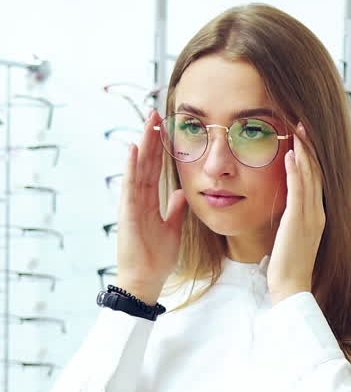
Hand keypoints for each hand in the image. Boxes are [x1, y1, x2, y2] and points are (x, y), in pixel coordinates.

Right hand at [116, 109, 187, 293]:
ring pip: (138, 167)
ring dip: (142, 144)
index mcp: (149, 201)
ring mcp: (132, 204)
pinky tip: (134, 149)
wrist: (146, 278)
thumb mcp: (173, 228)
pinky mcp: (128, 213)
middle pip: (145, 162)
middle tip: (155, 113)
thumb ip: (176, 209)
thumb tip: (182, 193)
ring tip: (147, 122)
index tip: (164, 128)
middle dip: (151, 138)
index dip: (159, 148)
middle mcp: (139, 198)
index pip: (155, 168)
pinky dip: (131, 167)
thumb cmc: (156, 257)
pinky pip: (130, 186)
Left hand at [267, 122, 325, 303]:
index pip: (316, 180)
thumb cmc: (288, 266)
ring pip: (309, 177)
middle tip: (302, 123)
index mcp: (317, 216)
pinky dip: (296, 171)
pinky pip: (298, 191)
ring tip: (297, 130)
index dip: (312, 157)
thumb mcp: (292, 238)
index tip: (304, 137)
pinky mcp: (298, 221)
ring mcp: (310, 217)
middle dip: (310, 146)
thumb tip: (286, 210)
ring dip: (304, 151)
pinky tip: (291, 154)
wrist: (291, 287)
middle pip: (316, 172)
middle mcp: (317, 213)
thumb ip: (292, 221)